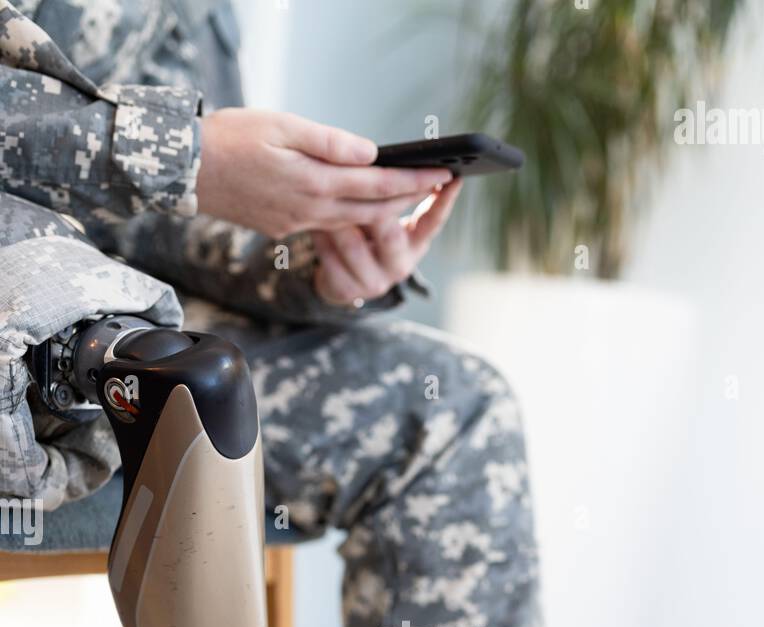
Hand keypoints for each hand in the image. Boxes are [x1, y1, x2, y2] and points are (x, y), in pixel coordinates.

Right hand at [195, 108, 452, 238]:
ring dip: (380, 211)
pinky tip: (357, 204)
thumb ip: (329, 142)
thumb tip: (369, 152)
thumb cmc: (229, 138)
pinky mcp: (282, 228)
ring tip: (406, 196)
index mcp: (314, 183)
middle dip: (406, 198)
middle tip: (435, 185)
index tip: (441, 174)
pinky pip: (325, 224)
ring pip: (350, 220)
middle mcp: (309, 211)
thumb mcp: (281, 125)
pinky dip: (349, 215)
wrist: (186, 171)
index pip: (377, 185)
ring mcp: (296, 224)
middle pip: (371, 209)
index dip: (413, 181)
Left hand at [311, 179, 462, 305]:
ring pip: (353, 244)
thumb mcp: (381, 219)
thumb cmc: (362, 235)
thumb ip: (388, 197)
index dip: (443, 200)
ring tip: (325, 195)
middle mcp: (400, 265)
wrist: (337, 279)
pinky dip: (319, 235)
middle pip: (390, 235)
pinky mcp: (347, 290)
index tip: (452, 177)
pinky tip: (313, 222)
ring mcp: (374, 281)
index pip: (433, 221)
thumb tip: (382, 163)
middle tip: (364, 184)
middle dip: (374, 209)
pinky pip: (328, 256)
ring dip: (337, 218)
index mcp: (414, 244)